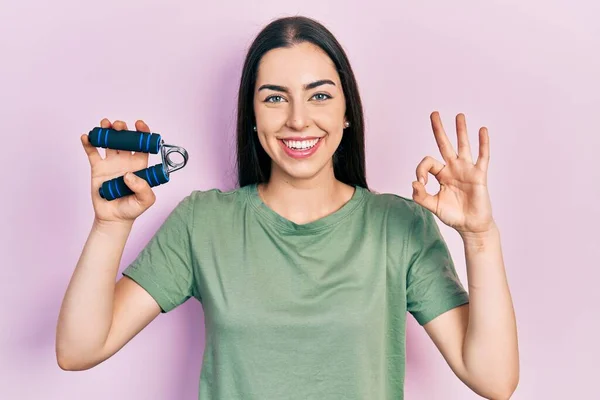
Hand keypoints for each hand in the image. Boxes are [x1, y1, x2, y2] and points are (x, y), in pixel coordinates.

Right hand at [81, 118, 155, 224]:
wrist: (113, 218)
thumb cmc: (132, 209)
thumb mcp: (145, 201)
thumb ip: (143, 188)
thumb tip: (130, 175)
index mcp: (139, 165)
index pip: (142, 145)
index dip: (142, 133)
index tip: (139, 124)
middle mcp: (126, 161)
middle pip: (124, 139)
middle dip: (122, 129)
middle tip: (118, 126)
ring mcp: (111, 163)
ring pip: (109, 142)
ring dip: (107, 131)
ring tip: (104, 124)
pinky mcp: (97, 168)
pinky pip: (92, 152)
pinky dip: (89, 143)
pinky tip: (86, 137)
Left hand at [412, 112, 494, 235]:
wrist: (470, 226)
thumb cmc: (453, 216)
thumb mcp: (433, 206)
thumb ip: (421, 196)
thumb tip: (414, 183)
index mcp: (441, 175)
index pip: (427, 162)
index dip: (420, 170)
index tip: (420, 183)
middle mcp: (453, 169)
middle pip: (444, 145)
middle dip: (438, 129)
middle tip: (434, 114)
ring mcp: (466, 170)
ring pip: (463, 146)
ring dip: (461, 131)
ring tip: (459, 115)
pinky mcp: (479, 175)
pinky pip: (482, 156)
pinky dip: (483, 143)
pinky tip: (482, 130)